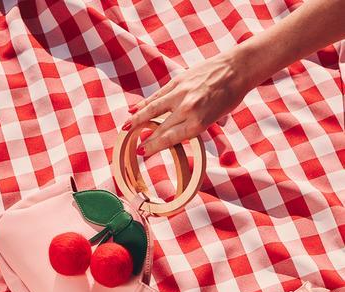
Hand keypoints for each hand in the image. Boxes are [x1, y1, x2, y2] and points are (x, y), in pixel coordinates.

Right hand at [124, 49, 249, 156]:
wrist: (237, 68)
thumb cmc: (230, 96)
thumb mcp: (215, 119)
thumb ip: (195, 127)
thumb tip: (177, 135)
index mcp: (198, 123)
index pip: (169, 138)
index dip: (153, 146)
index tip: (142, 152)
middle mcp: (187, 109)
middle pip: (159, 128)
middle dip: (145, 139)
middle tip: (133, 147)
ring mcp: (181, 93)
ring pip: (152, 109)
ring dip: (136, 119)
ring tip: (125, 128)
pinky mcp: (178, 81)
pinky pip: (157, 95)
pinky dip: (144, 103)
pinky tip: (134, 109)